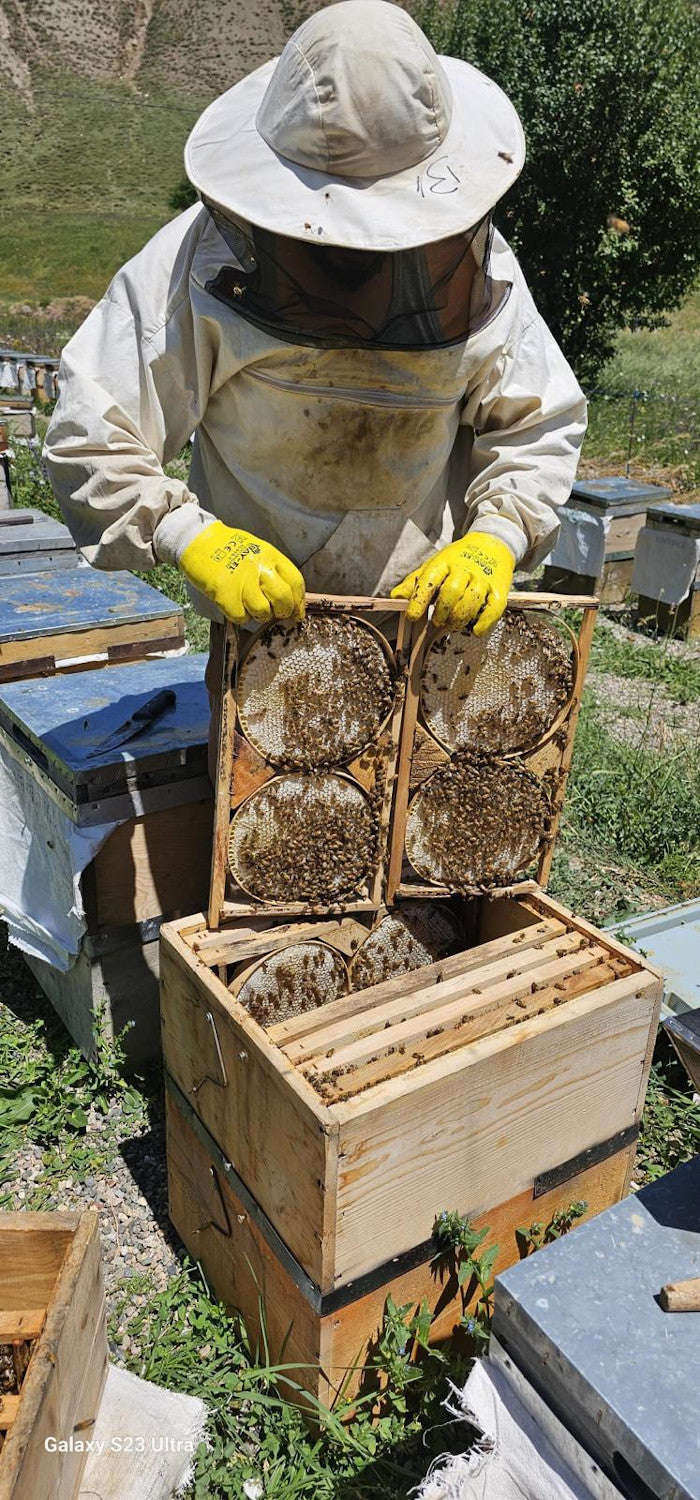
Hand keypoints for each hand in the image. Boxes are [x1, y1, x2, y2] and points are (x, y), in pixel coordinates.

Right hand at [180, 521, 304, 624]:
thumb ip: (274, 570)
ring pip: (263, 611)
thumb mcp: (257, 550)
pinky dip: (240, 617)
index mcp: (270, 555)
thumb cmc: (228, 547)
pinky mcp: (225, 594)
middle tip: (276, 614)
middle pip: (283, 599)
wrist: (198, 541)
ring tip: (252, 607)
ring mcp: (242, 581)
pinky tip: (235, 606)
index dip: (299, 602)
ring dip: (260, 615)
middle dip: (283, 612)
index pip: (295, 582)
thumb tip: (290, 597)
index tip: (296, 613)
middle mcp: (259, 568)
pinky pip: (241, 617)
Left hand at [391, 532, 514, 633]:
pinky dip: (484, 622)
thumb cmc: (457, 559)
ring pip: (472, 600)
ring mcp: (484, 579)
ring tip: (452, 624)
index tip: (412, 615)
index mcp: (445, 562)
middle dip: (441, 611)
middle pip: (451, 591)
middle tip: (436, 622)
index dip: (419, 599)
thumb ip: (415, 582)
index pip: (430, 580)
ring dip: (459, 618)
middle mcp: (465, 569)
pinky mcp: (499, 590)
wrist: (491, 544)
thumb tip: (395, 596)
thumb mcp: (434, 565)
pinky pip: (494, 609)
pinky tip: (475, 630)